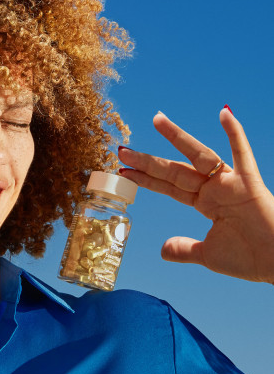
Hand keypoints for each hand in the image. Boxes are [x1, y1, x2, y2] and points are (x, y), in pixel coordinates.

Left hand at [117, 107, 273, 283]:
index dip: (146, 178)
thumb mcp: (207, 255)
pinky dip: (235, 133)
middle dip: (148, 161)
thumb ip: (184, 250)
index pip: (167, 186)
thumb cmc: (249, 259)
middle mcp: (213, 188)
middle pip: (174, 170)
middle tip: (122, 149)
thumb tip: (162, 250)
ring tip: (157, 119)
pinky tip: (223, 113)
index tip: (123, 169)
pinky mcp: (250, 183)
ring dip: (177, 137)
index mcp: (204, 202)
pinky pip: (243, 154)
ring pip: (199, 155)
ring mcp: (230, 183)